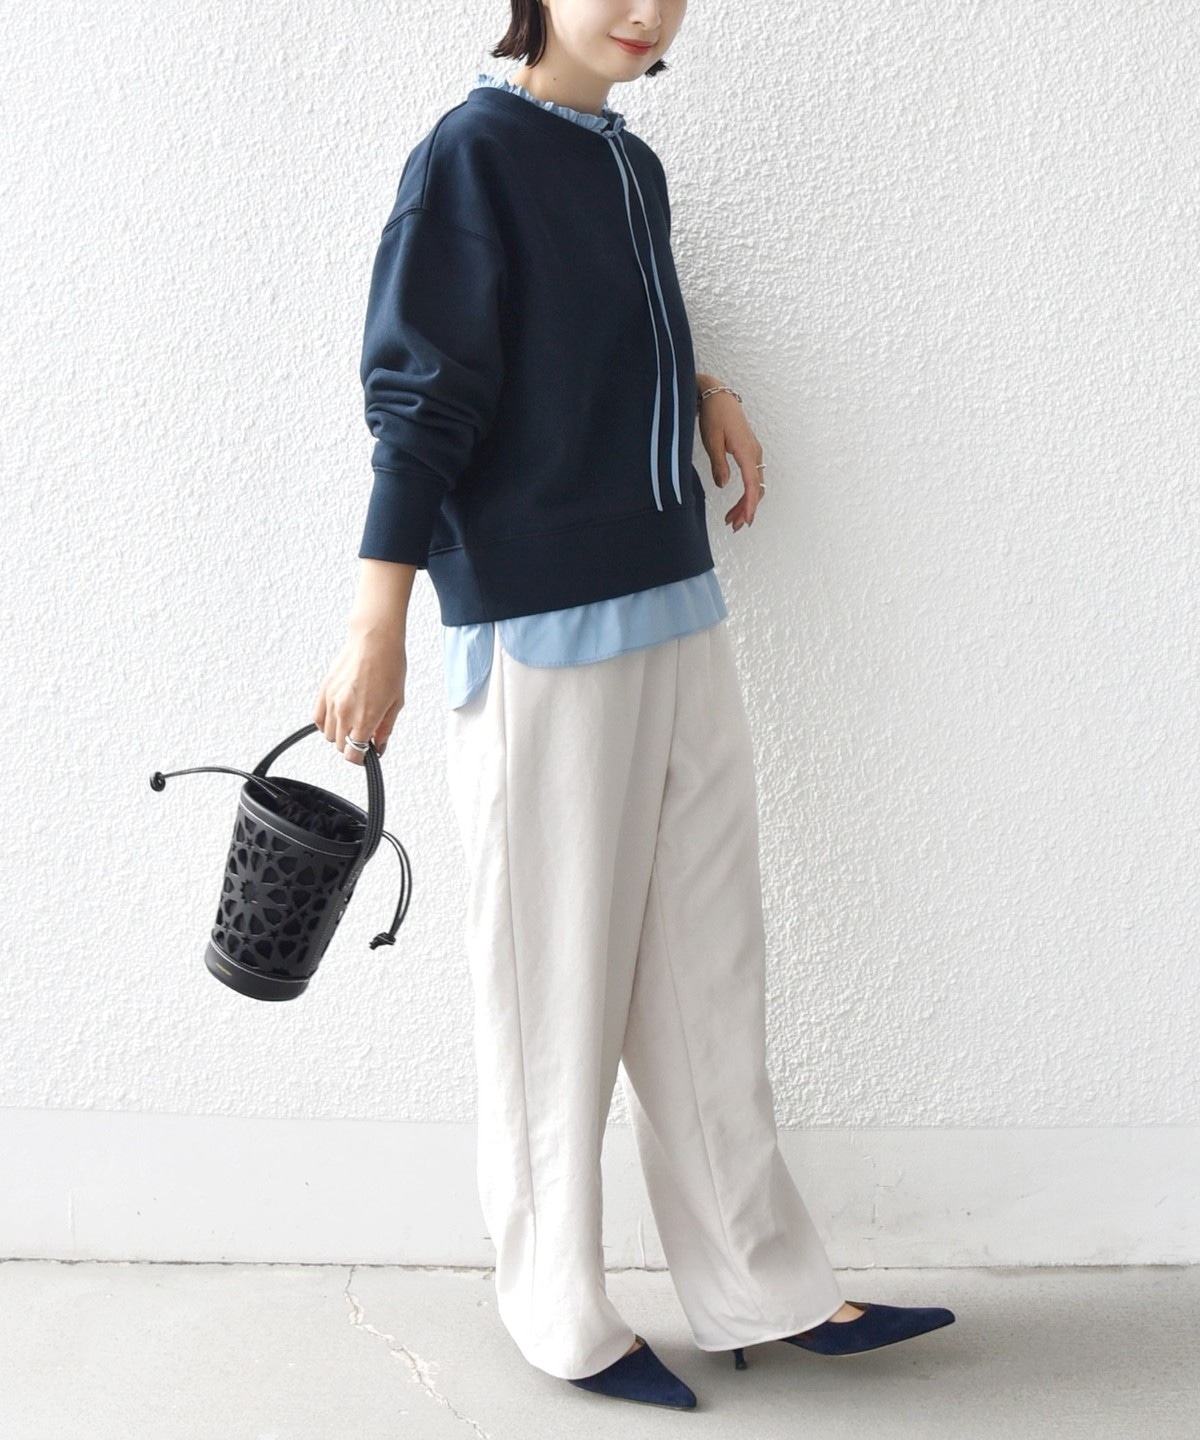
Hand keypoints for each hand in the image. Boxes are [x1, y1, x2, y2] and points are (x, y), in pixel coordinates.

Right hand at [312, 625, 406, 764]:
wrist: (374, 641)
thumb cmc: (389, 666)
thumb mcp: (396, 703)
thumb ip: (385, 729)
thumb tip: (379, 746)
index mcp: (365, 718)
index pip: (354, 754)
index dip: (361, 759)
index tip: (366, 755)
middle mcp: (344, 712)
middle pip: (340, 746)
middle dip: (353, 745)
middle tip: (364, 736)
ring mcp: (331, 702)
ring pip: (327, 735)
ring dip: (340, 735)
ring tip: (353, 724)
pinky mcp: (323, 691)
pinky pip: (317, 718)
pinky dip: (325, 724)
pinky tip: (337, 718)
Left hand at [698, 382, 764, 532]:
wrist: (719, 395)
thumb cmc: (714, 415)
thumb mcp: (711, 441)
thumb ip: (719, 464)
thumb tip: (723, 485)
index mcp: (746, 452)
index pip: (752, 484)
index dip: (750, 504)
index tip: (747, 520)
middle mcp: (755, 454)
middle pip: (756, 488)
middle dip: (747, 509)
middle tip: (734, 525)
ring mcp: (754, 453)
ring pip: (755, 484)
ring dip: (746, 503)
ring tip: (732, 519)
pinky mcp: (749, 452)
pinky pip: (753, 477)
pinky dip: (747, 492)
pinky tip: (738, 502)